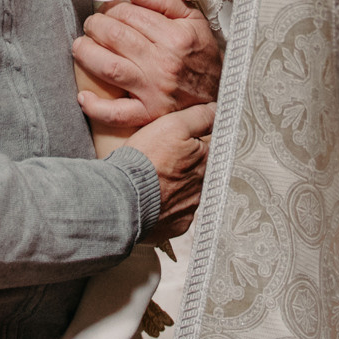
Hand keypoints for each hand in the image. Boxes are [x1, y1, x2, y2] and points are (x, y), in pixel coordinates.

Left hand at [73, 0, 222, 128]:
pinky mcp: (149, 114)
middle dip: (95, 26)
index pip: (131, 15)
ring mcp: (154, 91)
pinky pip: (117, 113)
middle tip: (91, 25)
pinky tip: (84, 97)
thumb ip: (164, 0)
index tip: (109, 10)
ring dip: (87, 54)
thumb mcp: (193, 20)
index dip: (113, 9)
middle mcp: (164, 63)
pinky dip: (96, 106)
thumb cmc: (203, 56)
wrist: (221, 94)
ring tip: (81, 47)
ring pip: (110, 68)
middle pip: (116, 37)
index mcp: (175, 37)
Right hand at [126, 103, 214, 237]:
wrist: (122, 197)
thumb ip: (199, 117)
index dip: (186, 145)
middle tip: (157, 163)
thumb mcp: (172, 125)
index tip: (169, 146)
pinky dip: (163, 208)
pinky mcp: (175, 227)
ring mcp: (189, 210)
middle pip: (194, 173)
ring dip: (171, 188)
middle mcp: (202, 189)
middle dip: (180, 168)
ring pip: (184, 194)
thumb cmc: (145, 160)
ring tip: (150, 182)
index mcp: (205, 163)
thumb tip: (217, 110)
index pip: (204, 150)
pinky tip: (149, 200)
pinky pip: (173, 215)